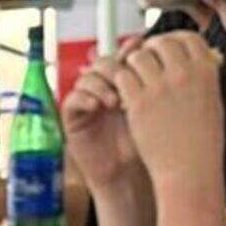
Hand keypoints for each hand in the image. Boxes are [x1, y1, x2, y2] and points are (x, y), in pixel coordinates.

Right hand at [60, 63, 137, 192]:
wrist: (127, 174)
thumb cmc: (140, 144)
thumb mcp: (147, 109)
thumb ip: (146, 83)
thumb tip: (153, 57)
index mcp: (121, 85)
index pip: (118, 59)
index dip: (124, 54)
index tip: (136, 51)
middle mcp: (101, 91)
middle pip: (100, 64)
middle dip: (112, 69)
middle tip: (124, 80)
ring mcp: (86, 103)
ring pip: (85, 79)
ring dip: (99, 85)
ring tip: (113, 101)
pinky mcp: (72, 119)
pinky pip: (72, 99)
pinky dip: (83, 99)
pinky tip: (96, 106)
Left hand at [112, 32, 225, 183]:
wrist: (189, 171)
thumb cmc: (202, 143)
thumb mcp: (213, 102)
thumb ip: (201, 77)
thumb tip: (193, 59)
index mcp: (207, 71)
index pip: (188, 38)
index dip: (174, 40)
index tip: (166, 48)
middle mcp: (184, 74)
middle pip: (161, 43)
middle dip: (151, 51)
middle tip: (146, 64)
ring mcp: (160, 86)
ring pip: (138, 57)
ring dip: (134, 66)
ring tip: (136, 81)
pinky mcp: (139, 101)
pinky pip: (123, 77)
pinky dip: (123, 83)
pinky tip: (127, 96)